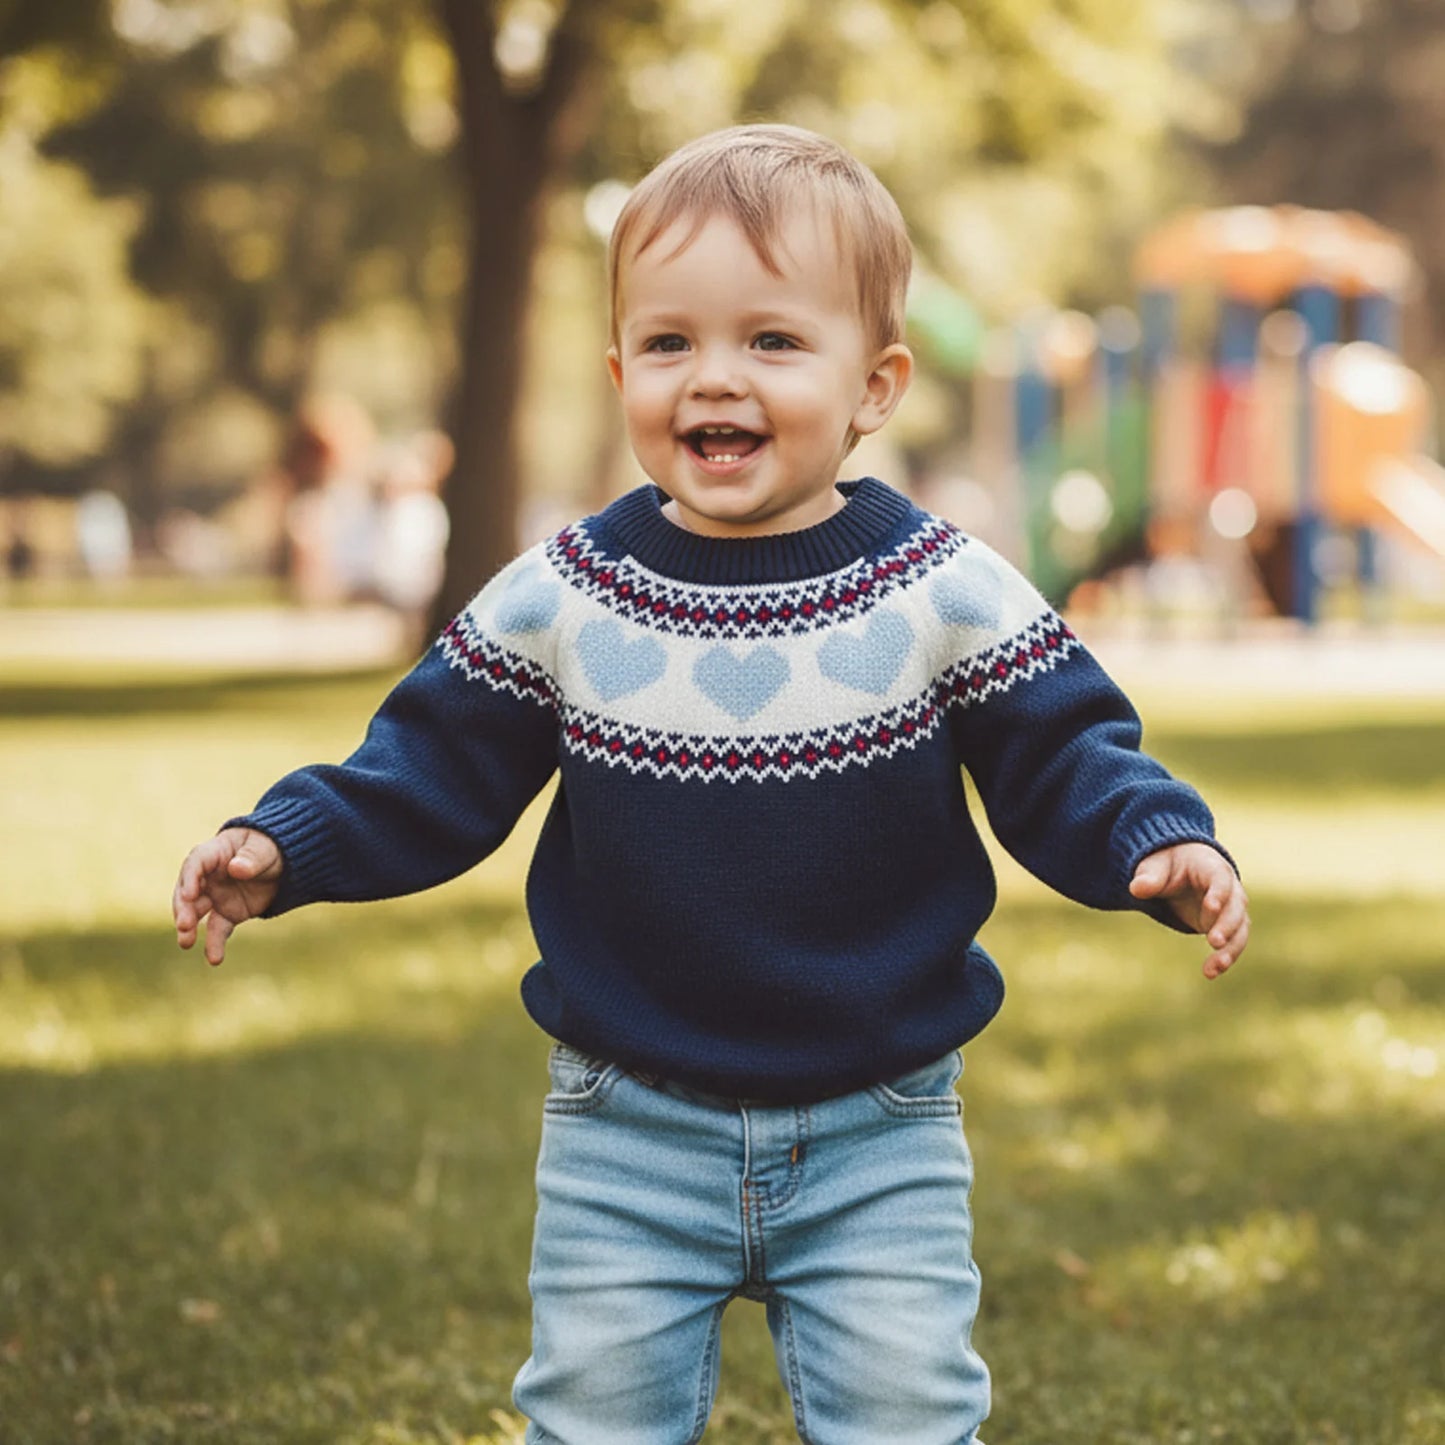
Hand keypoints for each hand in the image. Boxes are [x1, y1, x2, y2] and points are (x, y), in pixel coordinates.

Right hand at [172, 828, 282, 965]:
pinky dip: (214, 944)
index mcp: (215, 853)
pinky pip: (217, 930)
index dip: (190, 878)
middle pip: (189, 891)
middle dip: (184, 908)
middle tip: (184, 924)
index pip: (196, 863)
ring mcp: (216, 896)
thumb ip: (252, 858)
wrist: (282, 863)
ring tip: (185, 943)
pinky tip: (214, 959)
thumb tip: (236, 868)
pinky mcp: (228, 913)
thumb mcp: (266, 848)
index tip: (189, 895)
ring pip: (196, 912)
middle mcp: (208, 876)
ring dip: (188, 927)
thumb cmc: (269, 847)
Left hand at [1129, 842, 1248, 979]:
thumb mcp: (1154, 866)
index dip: (1218, 893)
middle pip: (1236, 907)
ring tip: (1214, 969)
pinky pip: (1232, 943)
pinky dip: (1224, 957)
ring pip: (1239, 929)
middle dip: (1227, 924)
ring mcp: (1231, 909)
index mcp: (1212, 867)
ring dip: (1230, 949)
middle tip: (1215, 942)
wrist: (1179, 871)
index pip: (1220, 879)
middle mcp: (1229, 888)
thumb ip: (1149, 877)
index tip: (1211, 907)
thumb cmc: (1167, 865)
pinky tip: (1211, 972)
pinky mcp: (1227, 926)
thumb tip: (1136, 889)